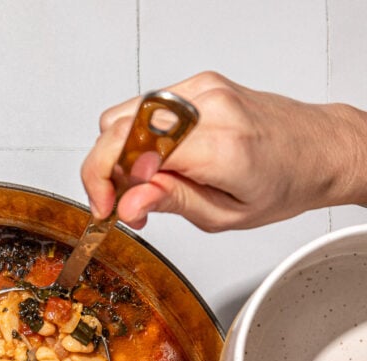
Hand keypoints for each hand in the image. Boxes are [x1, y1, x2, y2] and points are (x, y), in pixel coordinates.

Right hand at [81, 71, 366, 231]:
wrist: (317, 149)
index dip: (105, 181)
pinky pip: (145, 109)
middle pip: (118, 126)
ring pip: (125, 115)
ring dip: (120, 155)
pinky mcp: (198, 84)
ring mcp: (202, 89)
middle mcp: (208, 107)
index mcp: (219, 146)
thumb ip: (171, 204)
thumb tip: (128, 205)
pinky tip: (156, 163)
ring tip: (142, 186)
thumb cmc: (282, 184)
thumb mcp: (225, 215)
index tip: (106, 209)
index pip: (132, 148)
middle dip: (105, 169)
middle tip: (121, 203)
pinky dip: (138, 139)